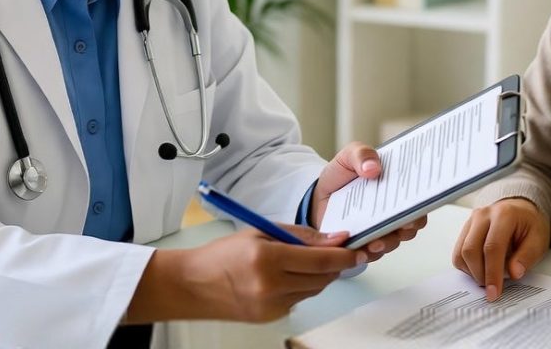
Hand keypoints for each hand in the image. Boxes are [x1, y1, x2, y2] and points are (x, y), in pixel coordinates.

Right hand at [170, 226, 365, 322]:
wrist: (193, 285)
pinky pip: (299, 300)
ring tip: (318, 260)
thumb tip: (331, 239)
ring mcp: (270, 306)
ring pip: (312, 291)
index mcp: (267, 258)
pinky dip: (304, 287)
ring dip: (322, 276)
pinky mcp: (270, 318)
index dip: (342, 255)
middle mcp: (270, 286)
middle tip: (345, 251)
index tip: (357, 248)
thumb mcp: (260, 231)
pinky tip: (296, 275)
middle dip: (337, 265)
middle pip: (320, 278)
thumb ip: (298, 235)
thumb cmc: (224, 253)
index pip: (318, 260)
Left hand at [310, 141, 428, 261]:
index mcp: (396, 186)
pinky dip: (369, 253)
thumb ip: (362, 154)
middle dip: (410, 224)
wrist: (318, 196)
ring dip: (388, 242)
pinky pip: (373, 254)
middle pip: (413, 222)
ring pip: (394, 240)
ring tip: (376, 242)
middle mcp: (394, 210)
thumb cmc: (340, 174)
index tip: (418, 201)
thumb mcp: (349, 155)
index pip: (419, 194)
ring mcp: (382, 229)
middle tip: (403, 224)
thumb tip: (372, 167)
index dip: (423, 198)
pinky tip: (362, 248)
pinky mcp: (366, 244)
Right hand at [452, 198, 549, 302]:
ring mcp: (471, 220)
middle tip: (493, 288)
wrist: (520, 209)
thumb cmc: (530, 226)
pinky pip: (458, 252)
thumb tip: (514, 273)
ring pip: (461, 252)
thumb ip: (527, 257)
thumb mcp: (539, 240)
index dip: (492, 273)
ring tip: (490, 276)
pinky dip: (467, 267)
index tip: (494, 293)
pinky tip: (482, 269)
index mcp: (503, 215)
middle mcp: (483, 215)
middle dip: (480, 275)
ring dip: (472, 272)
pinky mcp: (465, 228)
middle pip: (470, 249)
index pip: (492, 247)